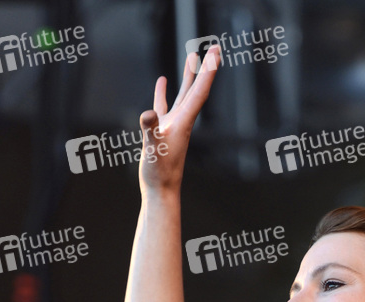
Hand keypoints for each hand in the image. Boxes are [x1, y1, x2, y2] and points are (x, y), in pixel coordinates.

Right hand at [138, 47, 219, 196]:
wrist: (160, 191)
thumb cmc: (159, 173)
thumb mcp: (153, 149)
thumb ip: (151, 131)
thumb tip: (148, 114)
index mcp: (184, 122)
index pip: (199, 91)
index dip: (208, 71)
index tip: (216, 52)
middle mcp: (183, 120)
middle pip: (197, 88)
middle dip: (205, 67)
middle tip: (215, 47)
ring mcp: (173, 124)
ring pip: (183, 93)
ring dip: (189, 75)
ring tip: (193, 56)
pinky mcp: (162, 130)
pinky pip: (164, 105)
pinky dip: (164, 92)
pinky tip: (162, 80)